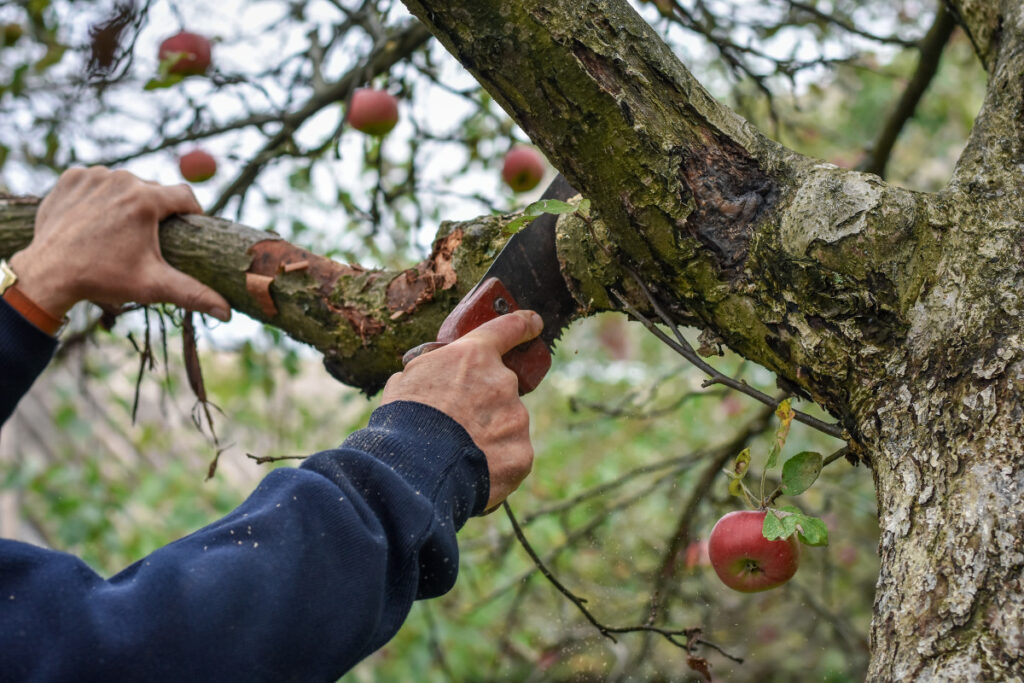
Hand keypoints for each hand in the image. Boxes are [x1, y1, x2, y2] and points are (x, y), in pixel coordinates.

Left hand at [9, 166, 229, 320]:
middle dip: (156, 211)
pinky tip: (96, 218)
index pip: (185, 196)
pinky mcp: (71, 178)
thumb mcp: (153, 286)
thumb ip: (194, 294)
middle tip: (148, 239)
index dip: (192, 212)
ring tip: (121, 229)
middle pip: (153, 190)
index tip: (190, 227)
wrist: (48, 273)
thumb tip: (228, 313)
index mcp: (145, 200)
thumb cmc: (103, 279)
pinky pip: (97, 181)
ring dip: (128, 201)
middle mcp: (121, 180)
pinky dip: (100, 195)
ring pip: (125, 184)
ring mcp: (93, 176)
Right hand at [381, 310, 542, 509]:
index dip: (523, 324)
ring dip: (488, 435)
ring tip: (457, 452)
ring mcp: (516, 418)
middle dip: (484, 404)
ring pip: (507, 424)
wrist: (415, 467)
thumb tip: (433, 376)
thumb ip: (432, 370)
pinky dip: (495, 463)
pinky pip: (510, 455)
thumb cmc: (404, 420)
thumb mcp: (408, 379)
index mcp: (474, 356)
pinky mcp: (522, 453)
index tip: (534, 323)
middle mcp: (503, 381)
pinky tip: (472, 470)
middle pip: (500, 389)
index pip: (508, 329)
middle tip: (457, 424)